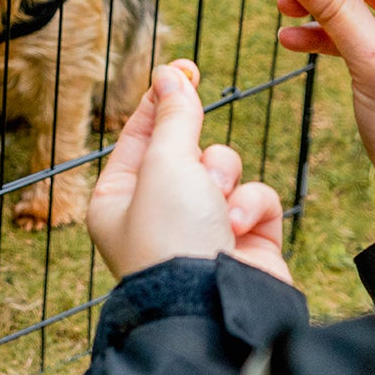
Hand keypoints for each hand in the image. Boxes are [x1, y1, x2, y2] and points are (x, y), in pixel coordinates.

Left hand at [86, 60, 291, 285]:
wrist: (216, 307)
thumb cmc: (173, 238)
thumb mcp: (164, 164)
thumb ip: (174, 116)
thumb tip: (171, 73)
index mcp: (119, 198)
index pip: (139, 135)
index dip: (161, 99)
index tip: (182, 66)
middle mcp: (158, 214)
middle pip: (186, 149)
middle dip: (198, 149)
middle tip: (198, 119)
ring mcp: (203, 228)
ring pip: (225, 168)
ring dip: (225, 178)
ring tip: (218, 208)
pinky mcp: (246, 241)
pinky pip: (255, 196)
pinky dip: (252, 205)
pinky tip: (239, 228)